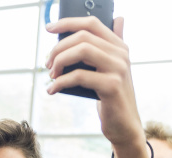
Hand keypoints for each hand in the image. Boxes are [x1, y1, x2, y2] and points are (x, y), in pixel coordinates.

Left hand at [46, 17, 141, 145]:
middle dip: (58, 48)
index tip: (49, 28)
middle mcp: (121, 54)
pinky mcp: (112, 86)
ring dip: (59, 61)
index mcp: (119, 46)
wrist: (124, 124)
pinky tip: (52, 89)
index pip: (92, 23)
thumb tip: (118, 19)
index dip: (68, 22)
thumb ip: (109, 46)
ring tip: (51, 75)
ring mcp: (118, 69)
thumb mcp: (110, 68)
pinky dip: (60, 82)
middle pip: (82, 37)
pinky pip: (79, 76)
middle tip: (48, 63)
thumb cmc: (110, 95)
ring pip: (82, 51)